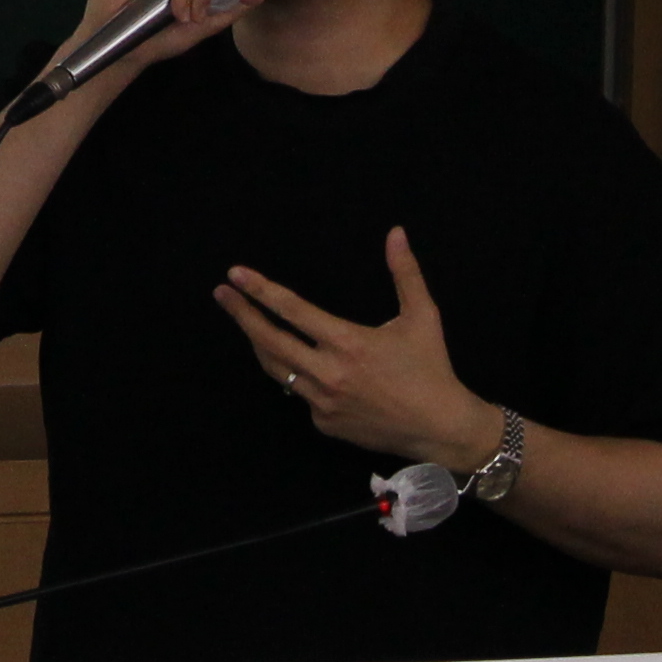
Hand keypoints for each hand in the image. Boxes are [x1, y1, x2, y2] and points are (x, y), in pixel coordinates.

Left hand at [217, 228, 503, 469]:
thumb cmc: (431, 368)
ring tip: (249, 323)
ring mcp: (323, 403)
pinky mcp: (325, 424)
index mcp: (347, 343)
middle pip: (269, 341)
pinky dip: (300, 377)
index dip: (261, 290)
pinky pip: (302, 395)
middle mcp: (329, 374)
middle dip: (242, 315)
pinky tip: (305, 365)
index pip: (292, 311)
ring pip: (278, 370)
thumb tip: (395, 232)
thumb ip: (405, 273)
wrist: (440, 428)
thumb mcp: (422, 316)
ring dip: (260, 344)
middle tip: (222, 295)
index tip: (235, 275)